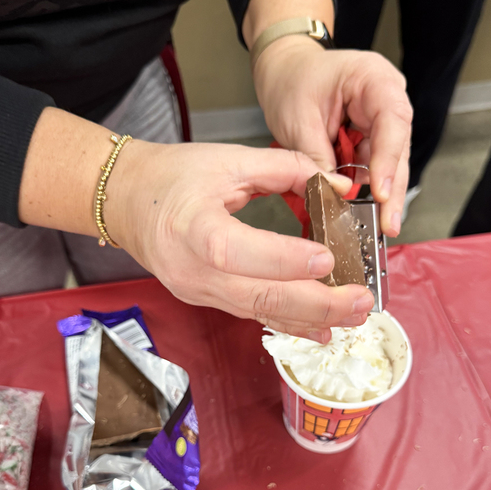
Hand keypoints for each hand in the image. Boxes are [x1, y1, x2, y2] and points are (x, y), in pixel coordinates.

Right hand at [104, 140, 374, 340]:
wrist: (128, 202)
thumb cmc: (172, 177)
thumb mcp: (228, 160)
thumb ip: (286, 168)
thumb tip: (336, 186)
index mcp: (194, 227)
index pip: (240, 252)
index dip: (286, 260)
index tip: (328, 258)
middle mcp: (194, 270)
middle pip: (260, 297)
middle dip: (317, 304)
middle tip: (361, 301)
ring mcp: (199, 291)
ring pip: (260, 313)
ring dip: (311, 319)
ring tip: (354, 317)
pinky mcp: (206, 299)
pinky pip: (252, 315)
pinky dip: (289, 323)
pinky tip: (321, 329)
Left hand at [253, 38, 412, 236]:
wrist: (284, 71)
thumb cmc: (291, 81)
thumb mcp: (298, 119)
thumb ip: (317, 157)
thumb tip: (333, 193)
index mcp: (374, 79)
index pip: (392, 122)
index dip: (388, 160)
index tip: (381, 193)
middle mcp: (386, 99)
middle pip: (397, 148)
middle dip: (392, 188)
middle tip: (388, 224)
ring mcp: (380, 120)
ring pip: (388, 163)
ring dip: (381, 194)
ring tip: (378, 225)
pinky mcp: (369, 138)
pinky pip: (372, 166)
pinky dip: (366, 188)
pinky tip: (364, 211)